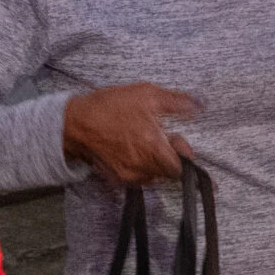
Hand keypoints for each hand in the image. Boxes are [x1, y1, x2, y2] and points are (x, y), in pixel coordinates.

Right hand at [62, 83, 200, 185]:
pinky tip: (130, 149)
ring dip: (154, 162)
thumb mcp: (146, 95)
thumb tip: (200, 104)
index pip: (182, 169)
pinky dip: (139, 166)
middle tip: (159, 137)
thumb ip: (177, 102)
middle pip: (169, 173)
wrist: (73, 124)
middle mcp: (143, 168)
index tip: (177, 140)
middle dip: (169, 157)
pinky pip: (137, 177)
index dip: (184, 155)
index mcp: (154, 149)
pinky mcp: (116, 179)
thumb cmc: (110, 107)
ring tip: (142, 141)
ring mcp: (129, 176)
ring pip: (153, 175)